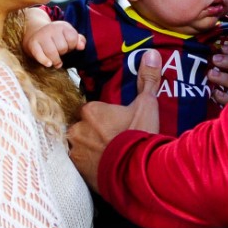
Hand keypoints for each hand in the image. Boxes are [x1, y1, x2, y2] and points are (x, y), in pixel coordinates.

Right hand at [24, 20, 86, 67]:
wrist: (34, 32)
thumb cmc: (56, 37)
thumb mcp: (68, 35)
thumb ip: (78, 40)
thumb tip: (81, 46)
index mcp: (62, 26)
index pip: (73, 39)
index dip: (72, 46)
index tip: (68, 47)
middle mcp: (51, 28)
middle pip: (63, 47)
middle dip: (63, 53)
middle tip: (59, 52)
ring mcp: (41, 36)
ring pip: (52, 53)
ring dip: (56, 61)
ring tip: (57, 63)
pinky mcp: (32, 43)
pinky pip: (39, 55)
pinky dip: (45, 61)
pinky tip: (49, 64)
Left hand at [67, 49, 160, 190]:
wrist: (137, 172)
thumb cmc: (140, 135)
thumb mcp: (147, 105)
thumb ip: (147, 79)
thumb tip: (150, 54)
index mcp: (91, 111)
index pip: (92, 110)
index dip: (105, 116)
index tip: (117, 123)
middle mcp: (78, 129)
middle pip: (84, 127)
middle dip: (95, 132)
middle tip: (114, 139)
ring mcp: (76, 151)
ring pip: (81, 145)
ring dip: (91, 148)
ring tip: (110, 154)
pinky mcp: (78, 171)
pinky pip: (81, 164)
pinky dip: (91, 165)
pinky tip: (106, 166)